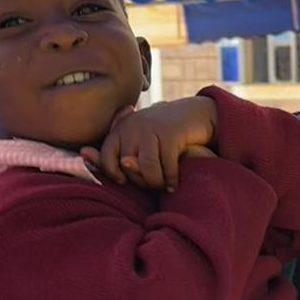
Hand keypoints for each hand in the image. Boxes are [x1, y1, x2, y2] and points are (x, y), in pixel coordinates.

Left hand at [82, 97, 217, 189]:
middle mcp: (132, 126)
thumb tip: (111, 161)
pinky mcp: (170, 133)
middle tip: (152, 183)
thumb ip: (123, 158)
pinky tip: (173, 184)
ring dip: (156, 183)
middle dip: (140, 181)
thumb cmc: (162, 136)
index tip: (124, 180)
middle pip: (128, 166)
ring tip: (163, 185)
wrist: (193, 114)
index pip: (106, 157)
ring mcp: (151, 128)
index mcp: (120, 129)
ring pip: (147, 168)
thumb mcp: (141, 146)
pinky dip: (171, 180)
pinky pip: (167, 166)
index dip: (113, 174)